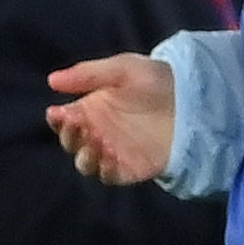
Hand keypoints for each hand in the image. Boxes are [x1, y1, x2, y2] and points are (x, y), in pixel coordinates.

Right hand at [45, 53, 175, 184]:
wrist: (192, 99)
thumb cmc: (155, 80)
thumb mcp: (124, 68)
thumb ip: (89, 74)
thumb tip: (52, 81)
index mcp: (91, 108)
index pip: (64, 119)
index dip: (58, 119)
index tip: (58, 113)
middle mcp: (97, 132)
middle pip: (71, 142)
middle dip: (69, 136)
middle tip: (76, 125)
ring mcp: (112, 152)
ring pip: (85, 162)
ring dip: (83, 155)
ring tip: (93, 143)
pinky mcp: (128, 168)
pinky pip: (108, 176)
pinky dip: (103, 170)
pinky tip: (107, 157)